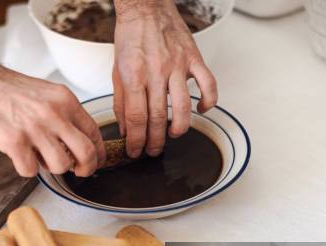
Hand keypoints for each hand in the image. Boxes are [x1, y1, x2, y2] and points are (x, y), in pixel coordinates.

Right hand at [0, 62, 104, 176]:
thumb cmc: (8, 90)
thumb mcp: (46, 94)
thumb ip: (63, 116)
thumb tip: (76, 144)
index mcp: (65, 100)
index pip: (94, 132)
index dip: (98, 153)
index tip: (95, 161)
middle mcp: (54, 113)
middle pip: (86, 153)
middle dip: (86, 169)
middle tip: (78, 172)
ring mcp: (35, 128)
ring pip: (61, 165)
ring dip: (52, 168)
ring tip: (39, 157)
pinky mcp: (14, 142)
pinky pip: (31, 170)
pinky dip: (27, 168)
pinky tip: (20, 156)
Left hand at [113, 0, 217, 157]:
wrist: (146, 7)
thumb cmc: (131, 37)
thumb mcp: (117, 71)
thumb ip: (121, 101)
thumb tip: (126, 129)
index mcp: (134, 75)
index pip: (136, 117)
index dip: (136, 140)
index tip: (135, 151)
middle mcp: (156, 72)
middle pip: (159, 117)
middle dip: (155, 141)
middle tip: (153, 150)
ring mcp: (177, 65)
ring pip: (184, 106)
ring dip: (180, 127)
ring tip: (173, 135)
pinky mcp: (193, 58)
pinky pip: (208, 84)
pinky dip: (209, 101)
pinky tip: (202, 110)